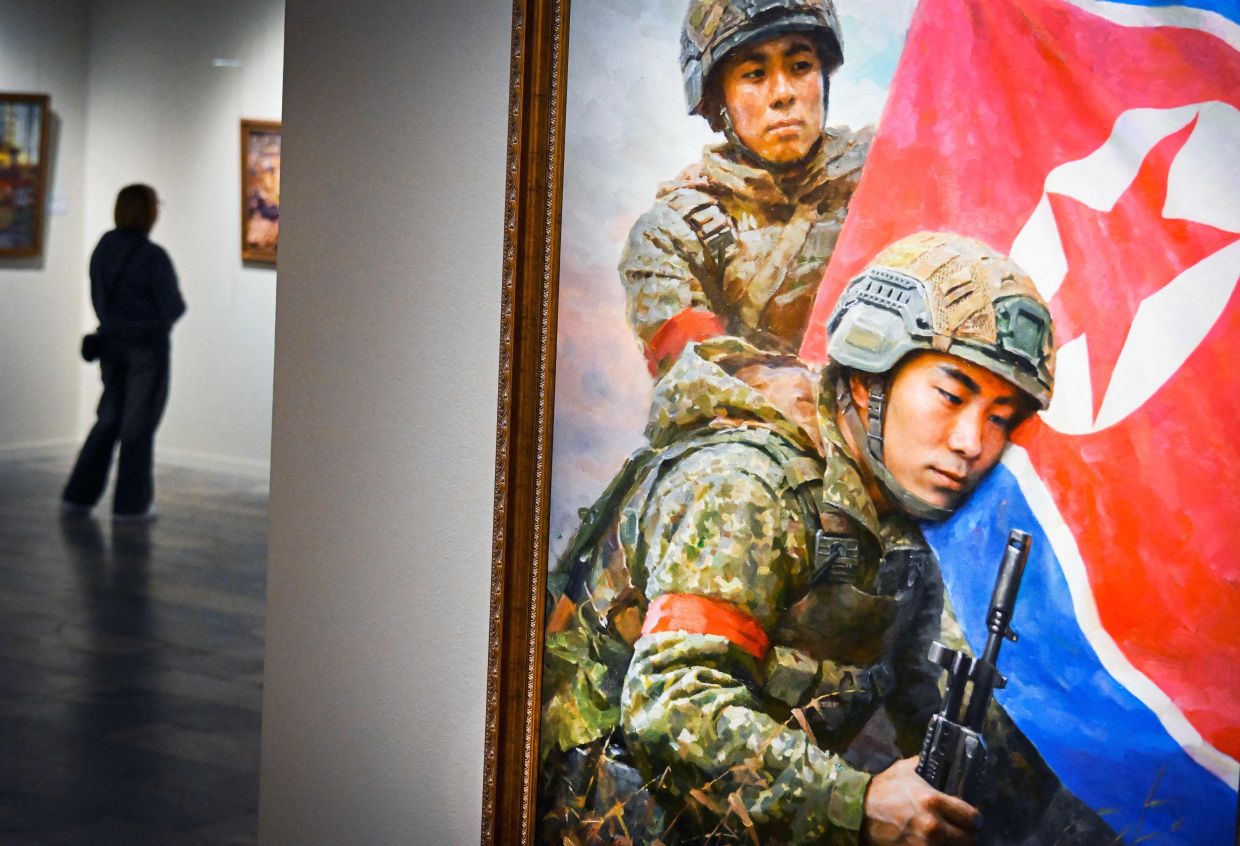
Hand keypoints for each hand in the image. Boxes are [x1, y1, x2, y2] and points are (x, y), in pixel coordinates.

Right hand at [861, 757, 981, 845]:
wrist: (856, 811)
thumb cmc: (881, 789)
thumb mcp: (904, 770)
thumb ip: (925, 766)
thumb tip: (939, 761)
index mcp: (933, 801)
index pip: (973, 817)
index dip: (974, 819)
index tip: (972, 819)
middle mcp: (933, 826)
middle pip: (969, 840)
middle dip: (967, 835)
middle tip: (962, 832)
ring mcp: (924, 845)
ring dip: (953, 844)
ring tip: (947, 839)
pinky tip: (932, 844)